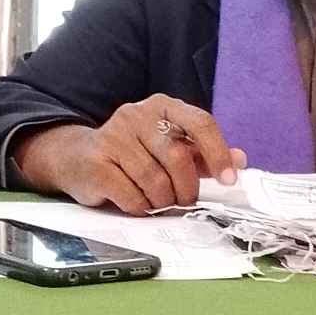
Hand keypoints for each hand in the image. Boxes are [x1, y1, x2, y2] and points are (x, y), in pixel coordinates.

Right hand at [14, 98, 245, 215]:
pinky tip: (137, 202)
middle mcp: (136, 115)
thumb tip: (239, 160)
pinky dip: (141, 208)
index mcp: (162, 106)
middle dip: (187, 189)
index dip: (218, 154)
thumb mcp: (168, 147)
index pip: (200, 122)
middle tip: (184, 201)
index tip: (229, 180)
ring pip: (156, 182)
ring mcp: (113, 136)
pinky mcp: (96, 162)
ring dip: (163, 201)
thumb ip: (202, 154)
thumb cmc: (131, 153)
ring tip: (158, 202)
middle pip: (178, 158)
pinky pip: (132, 196)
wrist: (75, 156)